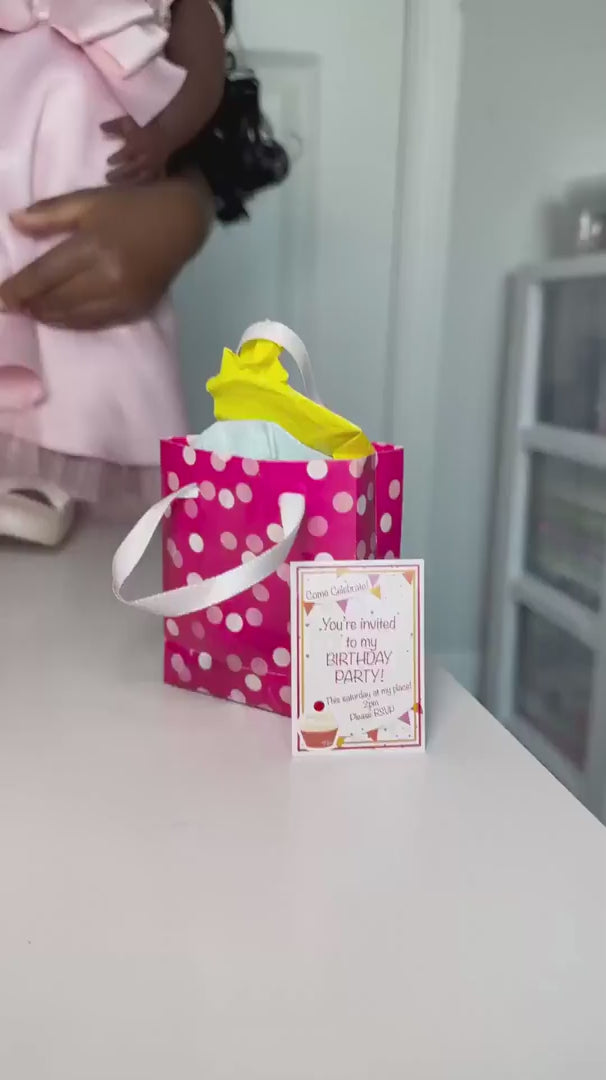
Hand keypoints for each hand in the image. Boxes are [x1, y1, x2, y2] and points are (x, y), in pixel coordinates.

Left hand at [0, 180, 212, 329]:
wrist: (181, 223)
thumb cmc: (131, 207)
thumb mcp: (89, 200)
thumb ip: (51, 213)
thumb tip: (14, 222)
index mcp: (94, 247)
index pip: (47, 274)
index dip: (20, 288)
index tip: (0, 297)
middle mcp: (109, 278)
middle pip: (59, 300)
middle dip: (32, 305)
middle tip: (13, 305)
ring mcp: (124, 298)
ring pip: (76, 317)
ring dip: (50, 317)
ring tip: (33, 311)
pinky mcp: (135, 310)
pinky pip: (97, 323)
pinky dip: (74, 323)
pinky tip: (60, 317)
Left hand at [103, 116, 173, 184]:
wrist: (165, 134)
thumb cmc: (144, 127)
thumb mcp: (127, 123)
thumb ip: (114, 126)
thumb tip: (101, 127)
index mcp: (137, 146)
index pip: (124, 154)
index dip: (116, 159)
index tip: (108, 161)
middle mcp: (144, 158)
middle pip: (130, 170)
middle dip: (118, 175)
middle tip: (107, 178)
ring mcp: (151, 168)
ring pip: (139, 179)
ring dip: (128, 183)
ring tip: (118, 187)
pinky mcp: (157, 173)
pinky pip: (151, 182)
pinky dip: (144, 186)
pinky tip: (136, 190)